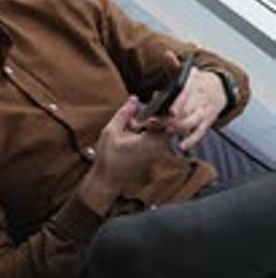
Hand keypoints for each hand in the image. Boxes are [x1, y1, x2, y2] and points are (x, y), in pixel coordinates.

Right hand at [79, 96, 171, 213]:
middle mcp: (157, 148)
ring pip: (164, 133)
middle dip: (162, 114)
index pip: (168, 121)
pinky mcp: (152, 156)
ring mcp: (156, 154)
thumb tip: (134, 99)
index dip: (166, 107)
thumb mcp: (111, 132)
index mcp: (150, 142)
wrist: (108, 181)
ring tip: (139, 118)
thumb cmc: (108, 158)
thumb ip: (123, 115)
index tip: (159, 96)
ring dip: (156, 123)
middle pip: (169, 126)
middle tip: (154, 103)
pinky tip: (135, 128)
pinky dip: (151, 132)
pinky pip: (158, 140)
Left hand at [161, 51, 226, 150]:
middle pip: (187, 111)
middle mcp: (200, 100)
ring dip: (180, 129)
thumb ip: (173, 66)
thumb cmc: (195, 82)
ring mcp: (204, 112)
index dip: (179, 103)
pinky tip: (182, 146)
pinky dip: (191, 141)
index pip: (186, 95)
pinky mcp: (206, 123)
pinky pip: (199, 134)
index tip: (170, 110)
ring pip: (193, 123)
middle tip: (156, 123)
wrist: (219, 88)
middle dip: (172, 118)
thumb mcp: (185, 72)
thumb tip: (167, 55)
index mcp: (194, 86)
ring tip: (167, 132)